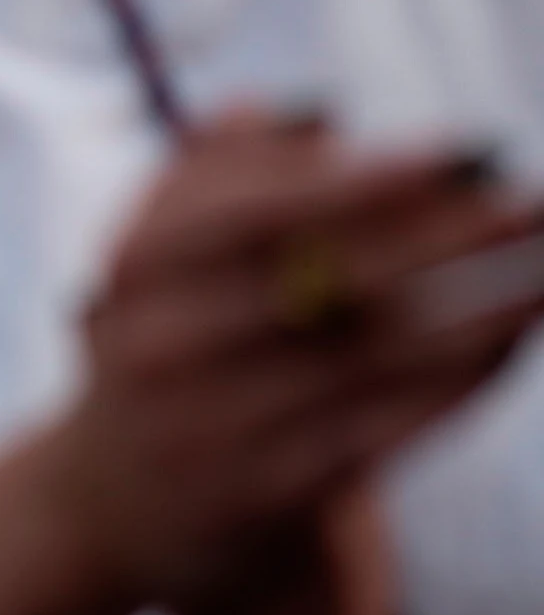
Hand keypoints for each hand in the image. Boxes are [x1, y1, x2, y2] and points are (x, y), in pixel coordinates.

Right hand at [48, 111, 543, 607]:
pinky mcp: (264, 492)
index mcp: (137, 266)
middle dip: (446, 236)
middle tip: (533, 201)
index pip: (259, 210)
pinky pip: (386, 427)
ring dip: (480, 309)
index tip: (460, 151)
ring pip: (372, 357)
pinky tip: (513, 337)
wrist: (112, 499)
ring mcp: (212, 424)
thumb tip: (311, 115)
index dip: (364, 180)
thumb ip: (216, 170)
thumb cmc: (166, 339)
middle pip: (327, 280)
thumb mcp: (159, 255)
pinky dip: (460, 380)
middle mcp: (164, 345)